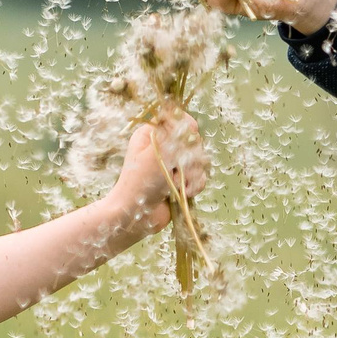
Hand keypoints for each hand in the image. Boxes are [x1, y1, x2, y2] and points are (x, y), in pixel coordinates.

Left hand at [107, 102, 209, 239]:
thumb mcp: (156, 154)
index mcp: (153, 134)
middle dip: (188, 160)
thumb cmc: (140, 183)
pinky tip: (182, 194)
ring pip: (200, 161)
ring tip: (174, 187)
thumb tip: (189, 123)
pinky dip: (194, 187)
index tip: (184, 144)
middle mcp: (164, 146)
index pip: (182, 121)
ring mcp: (174, 164)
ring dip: (190, 176)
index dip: (187, 132)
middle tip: (174, 170)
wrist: (136, 216)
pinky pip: (201, 177)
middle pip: (195, 142)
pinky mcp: (182, 180)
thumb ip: (174, 135)